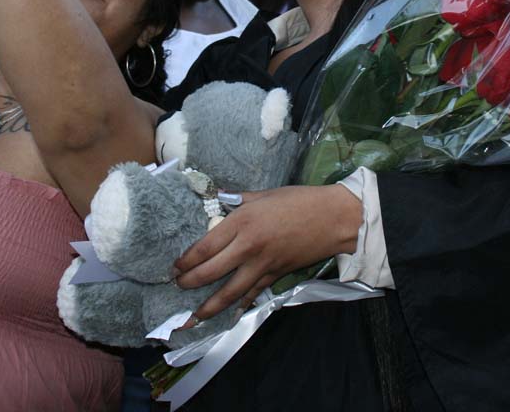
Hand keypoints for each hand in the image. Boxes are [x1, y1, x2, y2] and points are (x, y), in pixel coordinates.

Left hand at [174, 184, 361, 323]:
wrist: (333, 218)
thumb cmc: (300, 201)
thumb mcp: (265, 194)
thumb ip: (239, 200)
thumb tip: (220, 200)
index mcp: (242, 221)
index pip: (205, 247)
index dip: (186, 260)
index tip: (175, 265)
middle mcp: (248, 246)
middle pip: (211, 271)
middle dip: (190, 282)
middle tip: (177, 286)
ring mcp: (262, 265)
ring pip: (229, 292)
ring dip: (209, 306)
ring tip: (193, 315)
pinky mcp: (276, 276)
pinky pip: (253, 295)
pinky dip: (239, 306)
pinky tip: (228, 315)